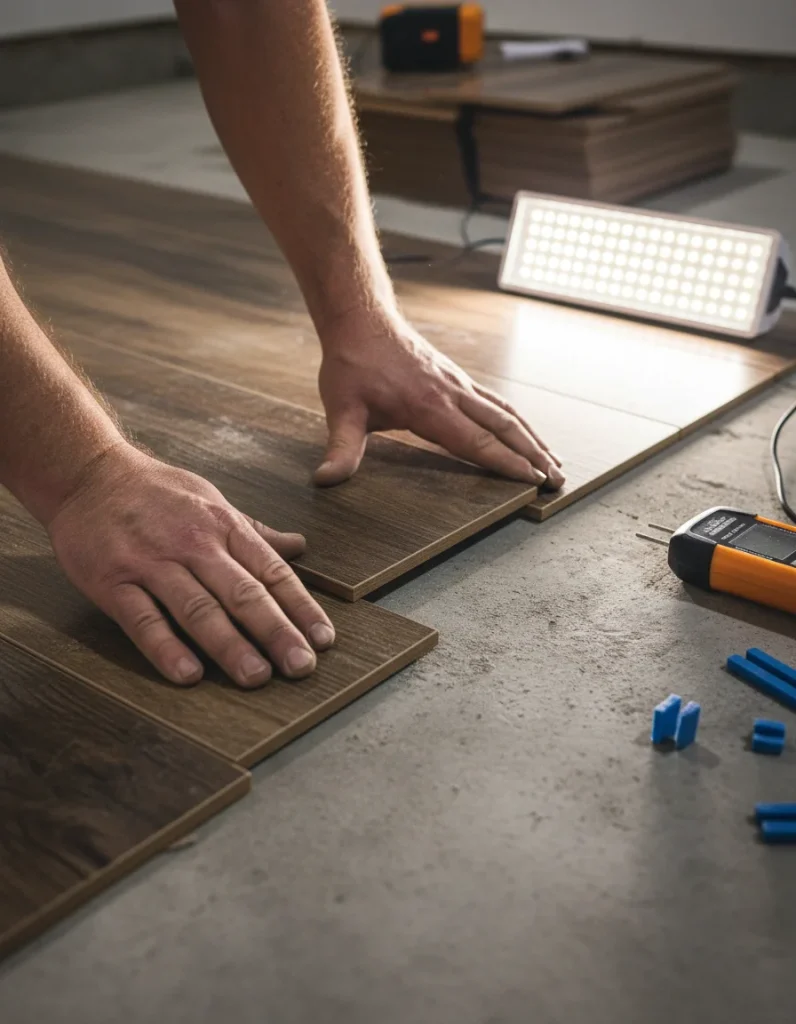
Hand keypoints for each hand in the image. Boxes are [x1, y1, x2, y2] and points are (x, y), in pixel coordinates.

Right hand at [46, 443, 334, 687]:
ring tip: (256, 677)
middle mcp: (194, 544)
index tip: (323, 639)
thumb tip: (299, 546)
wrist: (88, 473)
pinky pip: (143, 620)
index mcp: (223, 526)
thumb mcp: (212, 501)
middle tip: (301, 667)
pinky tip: (188, 675)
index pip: (271, 572)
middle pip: (243, 593)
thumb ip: (254, 532)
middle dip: (276, 632)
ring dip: (230, 646)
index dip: (300, 607)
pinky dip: (165, 648)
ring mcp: (152, 563)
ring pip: (198, 609)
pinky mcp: (113, 581)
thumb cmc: (157, 492)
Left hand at [313, 310, 564, 488]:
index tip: (532, 481)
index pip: (477, 441)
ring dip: (533, 438)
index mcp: (430, 407)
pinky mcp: (458, 379)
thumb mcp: (342, 409)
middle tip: (558, 481)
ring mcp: (459, 385)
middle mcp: (453, 395)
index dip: (506, 463)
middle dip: (533, 455)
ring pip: (506, 413)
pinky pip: (496, 402)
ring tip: (555, 461)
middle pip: (504, 428)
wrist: (361, 320)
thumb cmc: (352, 365)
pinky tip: (525, 432)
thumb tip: (326, 480)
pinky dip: (516, 420)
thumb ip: (341, 448)